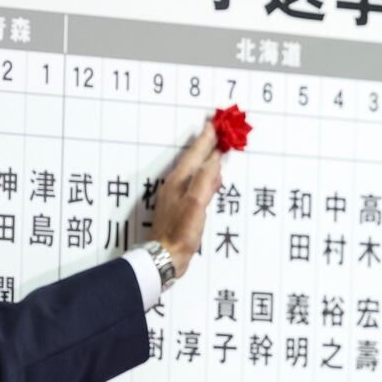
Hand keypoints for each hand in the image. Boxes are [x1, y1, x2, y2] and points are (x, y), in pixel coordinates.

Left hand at [151, 121, 222, 277]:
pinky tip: (211, 180)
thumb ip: (205, 181)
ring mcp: (177, 197)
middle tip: (216, 130)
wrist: (165, 257)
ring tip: (216, 150)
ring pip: (195, 171)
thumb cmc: (180, 233)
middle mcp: (176, 186)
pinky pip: (196, 184)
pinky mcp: (180, 208)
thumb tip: (214, 160)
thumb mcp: (196, 204)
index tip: (213, 124)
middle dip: (206, 145)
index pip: (195, 154)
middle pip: (194, 159)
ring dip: (206, 160)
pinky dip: (205, 177)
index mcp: (180, 181)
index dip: (206, 139)